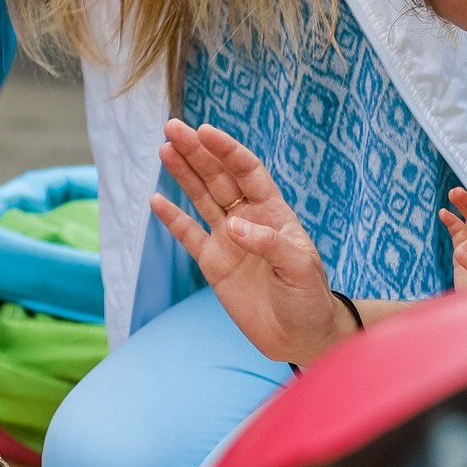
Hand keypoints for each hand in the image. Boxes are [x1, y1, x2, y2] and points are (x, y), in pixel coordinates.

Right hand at [148, 118, 351, 366]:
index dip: (227, 150)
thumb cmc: (309, 299)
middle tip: (172, 127)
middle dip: (197, 152)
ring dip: (183, 174)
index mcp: (274, 213)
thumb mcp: (300, 269)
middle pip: (218, 178)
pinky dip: (172, 218)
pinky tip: (156, 199)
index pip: (247, 172)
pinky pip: (188, 234)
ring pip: (201, 198)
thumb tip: (233, 226)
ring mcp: (228, 240)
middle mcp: (248, 220)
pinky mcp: (213, 263)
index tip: (205, 131)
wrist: (301, 339)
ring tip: (165, 148)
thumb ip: (269, 244)